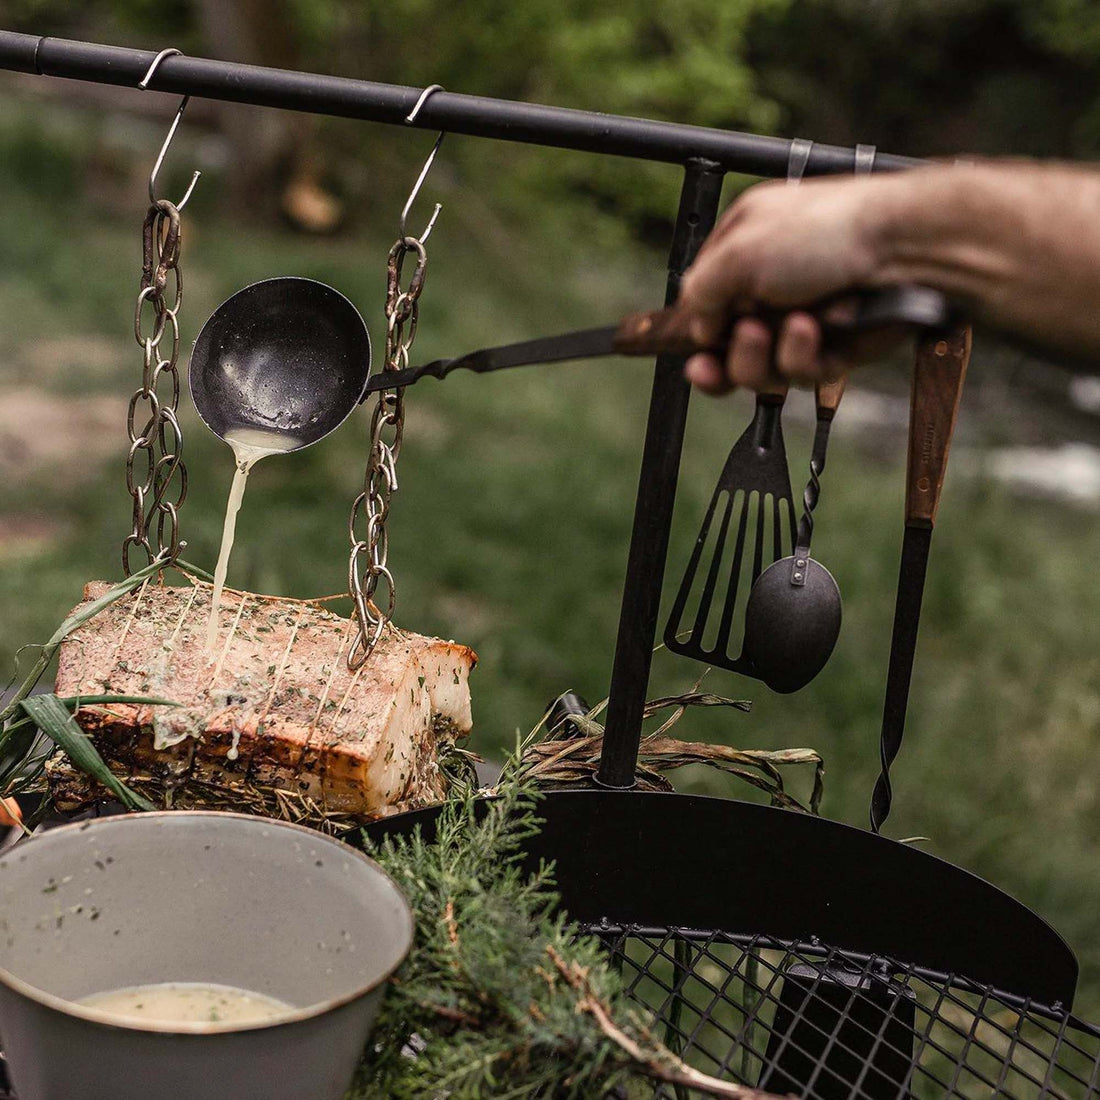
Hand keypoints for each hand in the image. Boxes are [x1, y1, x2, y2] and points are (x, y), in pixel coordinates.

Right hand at [678, 175, 890, 391]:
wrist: (904, 247)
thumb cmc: (827, 230)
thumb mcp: (738, 251)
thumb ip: (699, 291)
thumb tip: (698, 330)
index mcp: (744, 253)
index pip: (704, 306)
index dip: (696, 335)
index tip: (694, 355)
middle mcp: (770, 289)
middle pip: (727, 351)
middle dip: (727, 360)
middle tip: (732, 350)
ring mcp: (801, 321)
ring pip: (762, 371)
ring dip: (766, 356)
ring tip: (792, 327)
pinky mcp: (834, 348)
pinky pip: (802, 372)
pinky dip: (805, 354)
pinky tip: (818, 330)